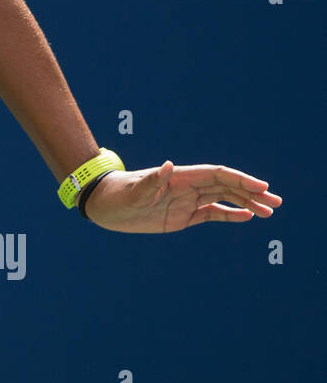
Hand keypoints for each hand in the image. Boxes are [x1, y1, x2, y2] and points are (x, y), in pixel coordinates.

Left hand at [84, 160, 280, 232]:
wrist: (105, 206)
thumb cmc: (118, 196)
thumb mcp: (134, 192)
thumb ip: (152, 181)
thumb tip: (167, 166)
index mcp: (179, 177)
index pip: (216, 175)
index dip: (239, 179)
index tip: (260, 187)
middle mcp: (187, 187)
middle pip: (226, 186)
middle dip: (251, 192)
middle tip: (276, 201)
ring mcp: (187, 201)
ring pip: (223, 199)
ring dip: (246, 204)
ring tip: (269, 211)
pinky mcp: (183, 216)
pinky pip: (211, 213)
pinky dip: (230, 214)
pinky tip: (248, 216)